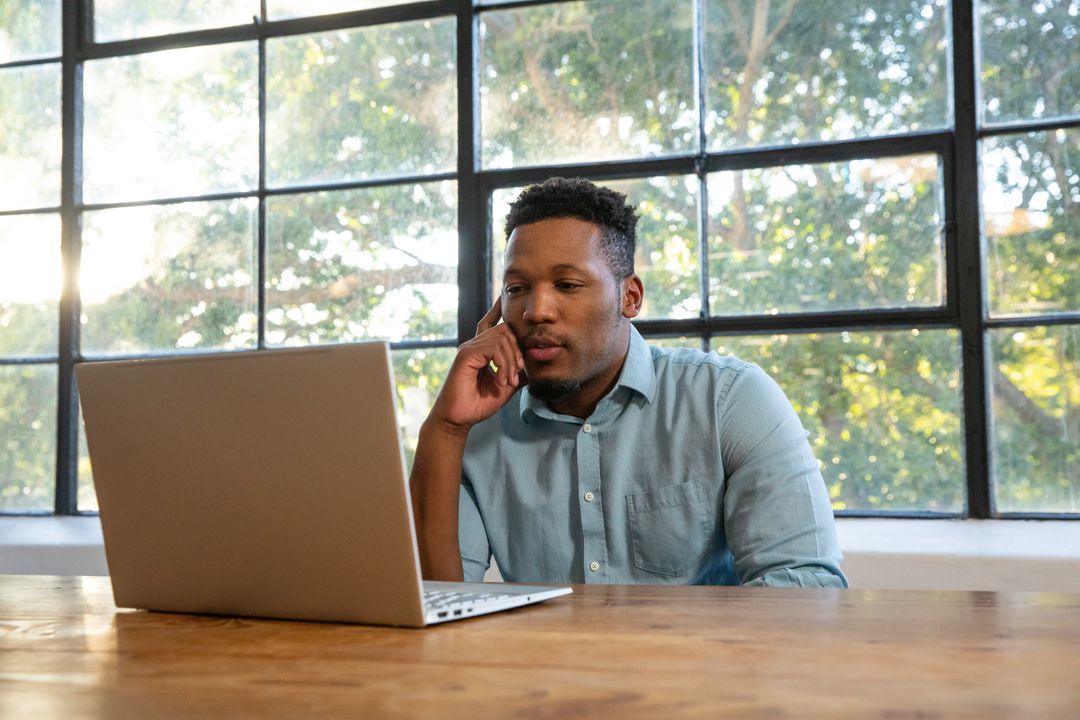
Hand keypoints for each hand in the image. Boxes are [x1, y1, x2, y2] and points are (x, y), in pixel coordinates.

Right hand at [428, 297, 524, 430]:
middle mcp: (474, 344)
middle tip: (518, 374)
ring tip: (508, 381)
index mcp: (482, 349)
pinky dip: (502, 364)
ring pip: (501, 339)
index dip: (497, 308)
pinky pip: (493, 349)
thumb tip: (535, 362)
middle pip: (505, 329)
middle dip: (518, 350)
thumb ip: (519, 371)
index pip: (491, 322)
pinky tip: (500, 380)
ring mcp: (469, 347)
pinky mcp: (466, 354)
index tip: (504, 295)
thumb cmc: (479, 403)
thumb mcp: (507, 385)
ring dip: (511, 362)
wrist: (459, 419)